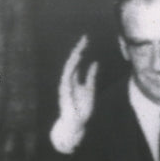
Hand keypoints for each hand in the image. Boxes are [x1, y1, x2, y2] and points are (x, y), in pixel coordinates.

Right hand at [50, 35, 97, 152]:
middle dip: (79, 49)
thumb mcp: (90, 89)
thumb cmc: (82, 108)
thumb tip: (95, 62)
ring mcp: (65, 83)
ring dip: (75, 56)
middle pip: (73, 60)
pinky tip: (77, 59)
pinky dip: (72, 66)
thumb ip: (91, 76)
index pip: (77, 61)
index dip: (82, 50)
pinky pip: (67, 75)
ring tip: (82, 46)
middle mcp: (68, 78)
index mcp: (74, 78)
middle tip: (85, 38)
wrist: (76, 122)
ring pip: (69, 66)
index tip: (87, 40)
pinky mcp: (64, 89)